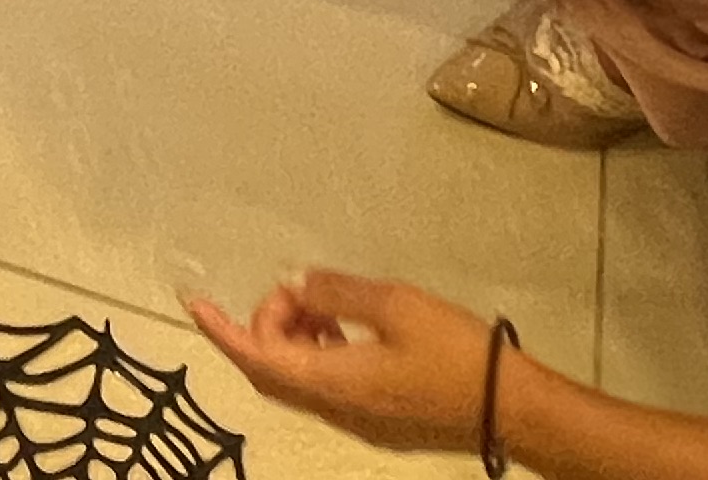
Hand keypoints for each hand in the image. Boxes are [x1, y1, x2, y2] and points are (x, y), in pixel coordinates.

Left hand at [188, 273, 504, 455]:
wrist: (512, 410)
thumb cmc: (455, 353)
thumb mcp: (395, 305)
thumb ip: (338, 293)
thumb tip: (296, 283)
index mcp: (332, 383)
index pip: (257, 358)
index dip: (222, 330)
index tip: (195, 303)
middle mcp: (336, 410)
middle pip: (271, 374)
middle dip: (262, 328)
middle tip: (287, 291)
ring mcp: (358, 422)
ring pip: (299, 383)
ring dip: (291, 341)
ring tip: (317, 303)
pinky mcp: (380, 423)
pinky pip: (326, 389)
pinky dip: (316, 356)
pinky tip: (342, 330)